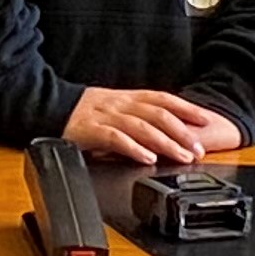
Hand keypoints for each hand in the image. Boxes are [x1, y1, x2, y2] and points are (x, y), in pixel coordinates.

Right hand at [64, 86, 239, 165]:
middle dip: (182, 132)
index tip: (206, 120)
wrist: (48, 107)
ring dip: (165, 142)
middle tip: (198, 149)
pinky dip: (133, 148)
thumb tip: (164, 130)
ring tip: (181, 156)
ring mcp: (106, 116)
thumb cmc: (83, 112)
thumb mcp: (114, 108)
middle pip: (158, 115)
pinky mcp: (91, 130)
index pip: (163, 99)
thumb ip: (136, 116)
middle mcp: (120, 104)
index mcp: (127, 97)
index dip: (186, 108)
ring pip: (142, 127)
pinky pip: (116, 139)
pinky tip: (147, 158)